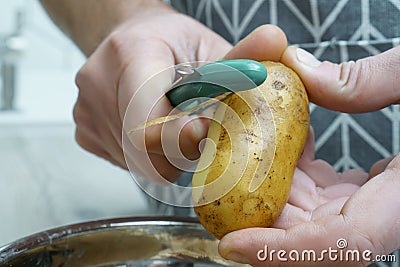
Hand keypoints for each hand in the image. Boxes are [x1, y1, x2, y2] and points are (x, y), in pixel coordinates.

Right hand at [73, 3, 286, 181]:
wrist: (131, 42)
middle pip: (145, 150)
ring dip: (166, 154)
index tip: (204, 133)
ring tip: (173, 122)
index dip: (181, 138)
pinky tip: (155, 128)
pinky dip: (148, 156)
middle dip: (178, 150)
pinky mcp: (85, 132)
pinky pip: (126, 163)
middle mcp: (97, 83)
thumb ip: (242, 55)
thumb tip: (276, 45)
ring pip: (138, 163)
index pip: (148, 119)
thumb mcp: (208, 46)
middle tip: (194, 127)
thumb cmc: (171, 43)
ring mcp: (86, 111)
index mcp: (129, 54)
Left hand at [218, 44, 399, 265]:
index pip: (344, 246)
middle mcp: (384, 211)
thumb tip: (301, 70)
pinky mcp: (360, 188)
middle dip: (259, 222)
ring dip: (266, 193)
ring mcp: (370, 203)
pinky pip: (315, 193)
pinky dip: (288, 174)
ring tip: (231, 166)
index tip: (232, 246)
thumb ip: (368, 80)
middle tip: (214, 198)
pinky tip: (273, 146)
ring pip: (308, 214)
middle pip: (312, 236)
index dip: (284, 252)